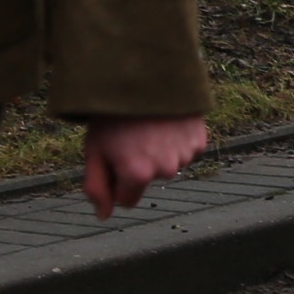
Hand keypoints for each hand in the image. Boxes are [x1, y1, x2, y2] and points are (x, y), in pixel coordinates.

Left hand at [80, 115, 208, 218]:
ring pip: (168, 167)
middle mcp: (165, 169)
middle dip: (139, 166)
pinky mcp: (200, 140)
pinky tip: (166, 126)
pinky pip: (185, 153)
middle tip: (130, 138)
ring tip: (148, 129)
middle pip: (148, 181)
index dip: (116, 180)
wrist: (146, 78)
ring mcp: (185, 155)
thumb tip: (104, 216)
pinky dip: (176, 144)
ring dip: (159, 154)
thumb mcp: (94, 151)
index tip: (113, 157)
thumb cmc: (114, 116)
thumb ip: (96, 188)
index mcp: (137, 174)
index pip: (126, 200)